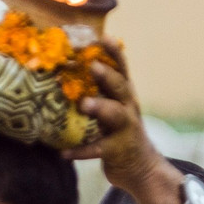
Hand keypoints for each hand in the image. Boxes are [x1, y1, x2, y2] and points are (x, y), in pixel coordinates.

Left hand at [60, 40, 173, 203]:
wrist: (140, 166)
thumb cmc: (118, 130)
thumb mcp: (113, 105)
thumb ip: (97, 89)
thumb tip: (63, 66)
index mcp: (125, 93)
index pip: (122, 68)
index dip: (114, 52)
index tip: (102, 37)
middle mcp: (128, 107)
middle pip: (120, 86)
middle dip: (107, 75)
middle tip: (92, 65)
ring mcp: (125, 128)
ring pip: (114, 114)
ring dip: (100, 107)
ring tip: (84, 104)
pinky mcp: (117, 150)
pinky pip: (98, 149)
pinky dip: (81, 151)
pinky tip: (64, 153)